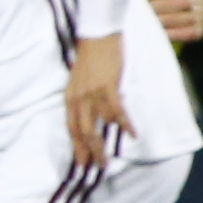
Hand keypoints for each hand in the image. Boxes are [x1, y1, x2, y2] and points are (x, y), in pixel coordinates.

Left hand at [60, 32, 126, 168]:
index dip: (76, 147)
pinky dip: (124, 124)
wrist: (97, 36)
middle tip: (98, 166)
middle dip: (89, 152)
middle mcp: (78, 98)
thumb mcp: (80, 82)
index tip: (81, 163)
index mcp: (70, 98)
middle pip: (81, 132)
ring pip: (97, 126)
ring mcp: (91, 93)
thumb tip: (93, 117)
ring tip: (111, 158)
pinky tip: (132, 134)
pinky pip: (116, 111)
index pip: (70, 128)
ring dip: (104, 144)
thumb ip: (84, 99)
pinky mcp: (107, 87)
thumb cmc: (90, 58)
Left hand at [146, 0, 202, 43]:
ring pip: (166, 20)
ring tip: (153, 19)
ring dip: (155, 21)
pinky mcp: (197, 32)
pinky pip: (175, 34)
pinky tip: (161, 30)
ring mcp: (197, 16)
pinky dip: (165, 33)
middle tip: (149, 10)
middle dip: (151, 8)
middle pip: (160, 5)